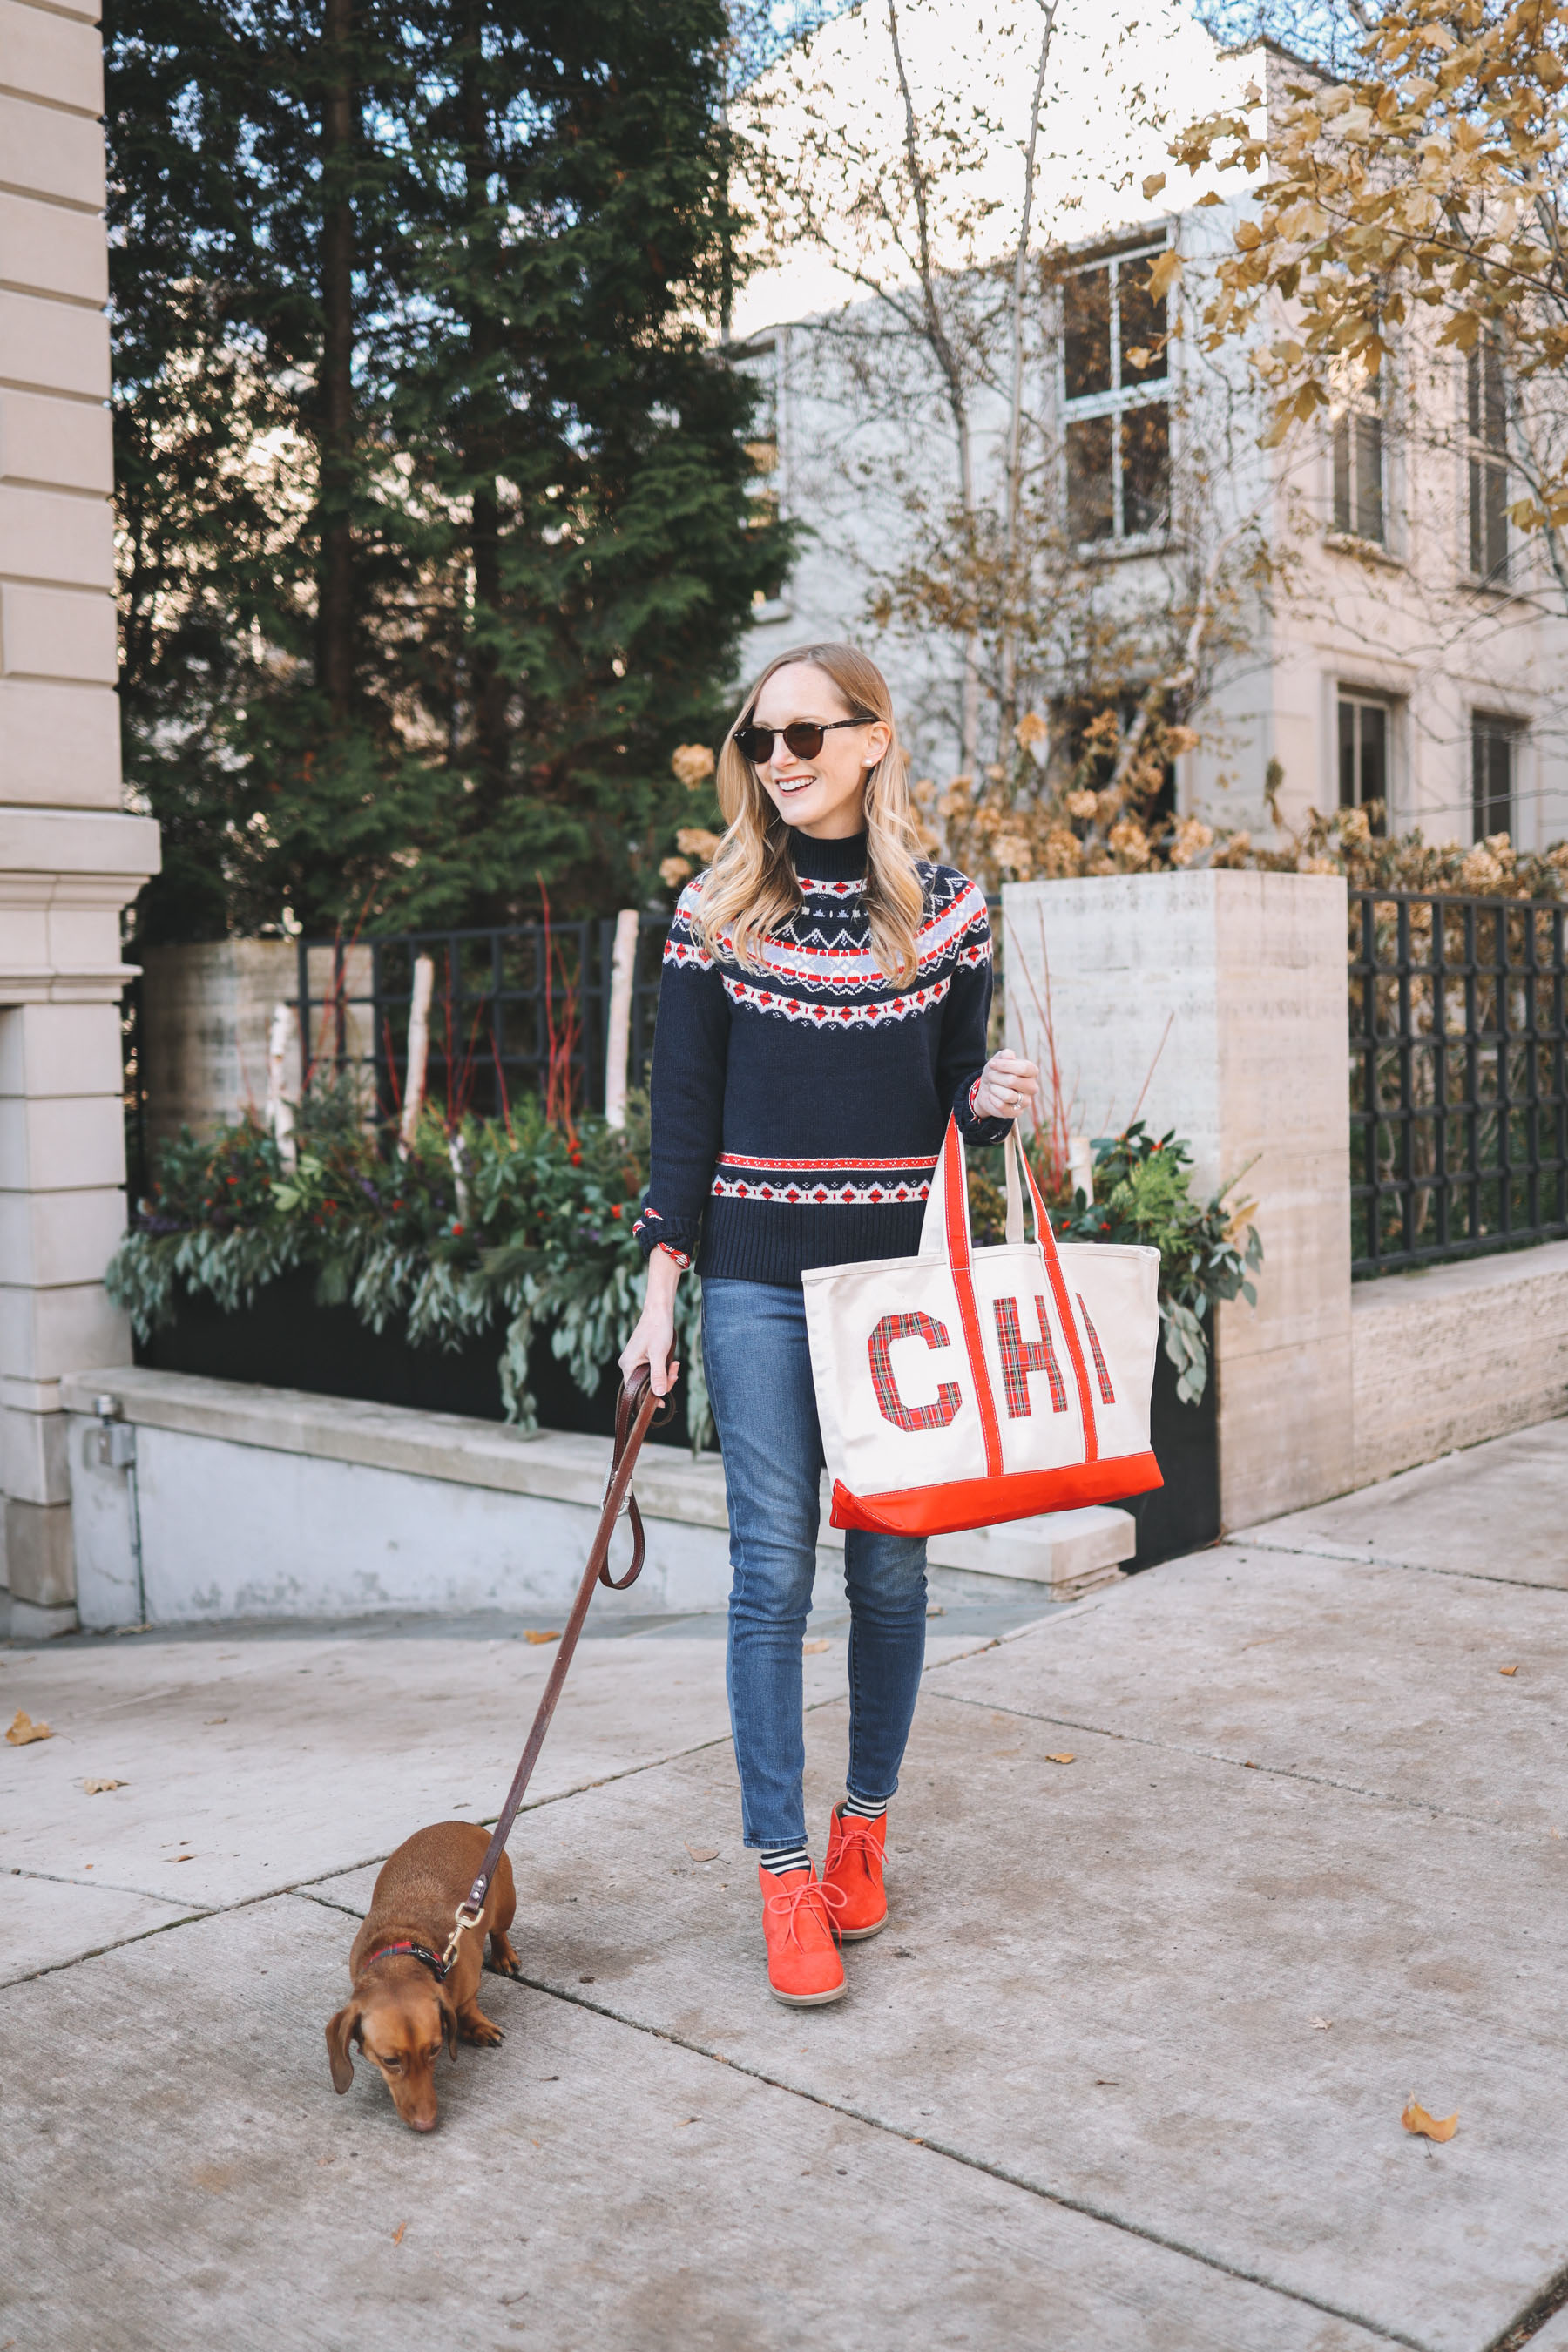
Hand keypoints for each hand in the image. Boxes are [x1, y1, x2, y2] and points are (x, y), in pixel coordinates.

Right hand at [618, 1247, 682, 1397]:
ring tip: (675, 1365)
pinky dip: (663, 1368)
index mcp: (627, 1364)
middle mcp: (629, 1364)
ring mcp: (635, 1360)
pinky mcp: (643, 1356)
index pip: (634, 1391)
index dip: (649, 1398)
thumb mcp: (659, 1354)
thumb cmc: (657, 1329)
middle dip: (662, 1382)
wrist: (659, 1311)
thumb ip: (658, 1375)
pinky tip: (672, 1362)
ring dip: (665, 1375)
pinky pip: (653, 1369)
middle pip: (644, 1385)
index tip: (663, 1402)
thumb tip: (659, 1394)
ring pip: (651, 1377)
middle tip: (675, 1374)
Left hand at [973, 1048, 1040, 1122]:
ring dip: (994, 1088)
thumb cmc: (996, 1072)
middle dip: (996, 1077)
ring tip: (992, 1086)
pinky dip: (992, 1099)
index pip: (1023, 1068)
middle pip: (1013, 1081)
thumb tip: (1010, 1057)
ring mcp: (1026, 1101)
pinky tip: (992, 1096)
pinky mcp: (1017, 1113)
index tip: (992, 1064)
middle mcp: (1032, 1087)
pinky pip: (1002, 1107)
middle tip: (991, 1076)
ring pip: (1008, 1095)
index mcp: (1032, 1072)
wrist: (987, 1089)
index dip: (1005, 1065)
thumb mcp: (998, 1059)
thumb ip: (1005, 1054)